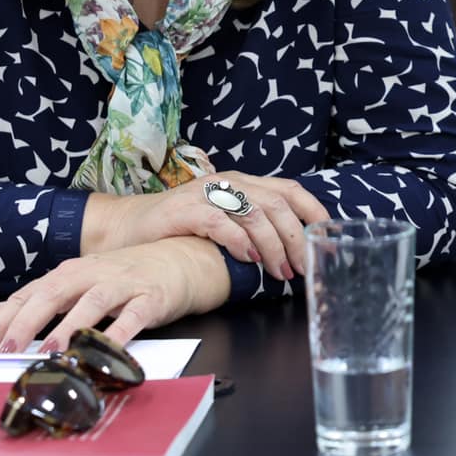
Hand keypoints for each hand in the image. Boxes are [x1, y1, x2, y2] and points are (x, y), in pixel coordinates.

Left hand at [0, 238, 232, 351]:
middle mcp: (93, 274)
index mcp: (71, 273)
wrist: (182, 259)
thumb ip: (37, 299)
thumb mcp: (77, 283)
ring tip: (50, 350)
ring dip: (69, 326)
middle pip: (54, 293)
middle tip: (5, 349)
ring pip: (92, 302)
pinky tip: (104, 352)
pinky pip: (133, 317)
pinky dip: (118, 335)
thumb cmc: (126, 276)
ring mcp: (123, 284)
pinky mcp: (151, 298)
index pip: (30, 294)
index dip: (4, 319)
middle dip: (27, 321)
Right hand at [86, 172, 330, 282]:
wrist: (126, 228)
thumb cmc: (179, 230)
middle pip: (277, 203)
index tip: (328, 236)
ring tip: (280, 272)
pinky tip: (250, 259)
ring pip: (254, 212)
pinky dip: (239, 240)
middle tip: (303, 268)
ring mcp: (205, 194)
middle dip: (296, 238)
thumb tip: (292, 252)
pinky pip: (220, 221)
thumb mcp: (222, 222)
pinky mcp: (183, 210)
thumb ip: (251, 227)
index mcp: (241, 183)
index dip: (313, 210)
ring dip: (274, 246)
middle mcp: (227, 182)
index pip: (288, 189)